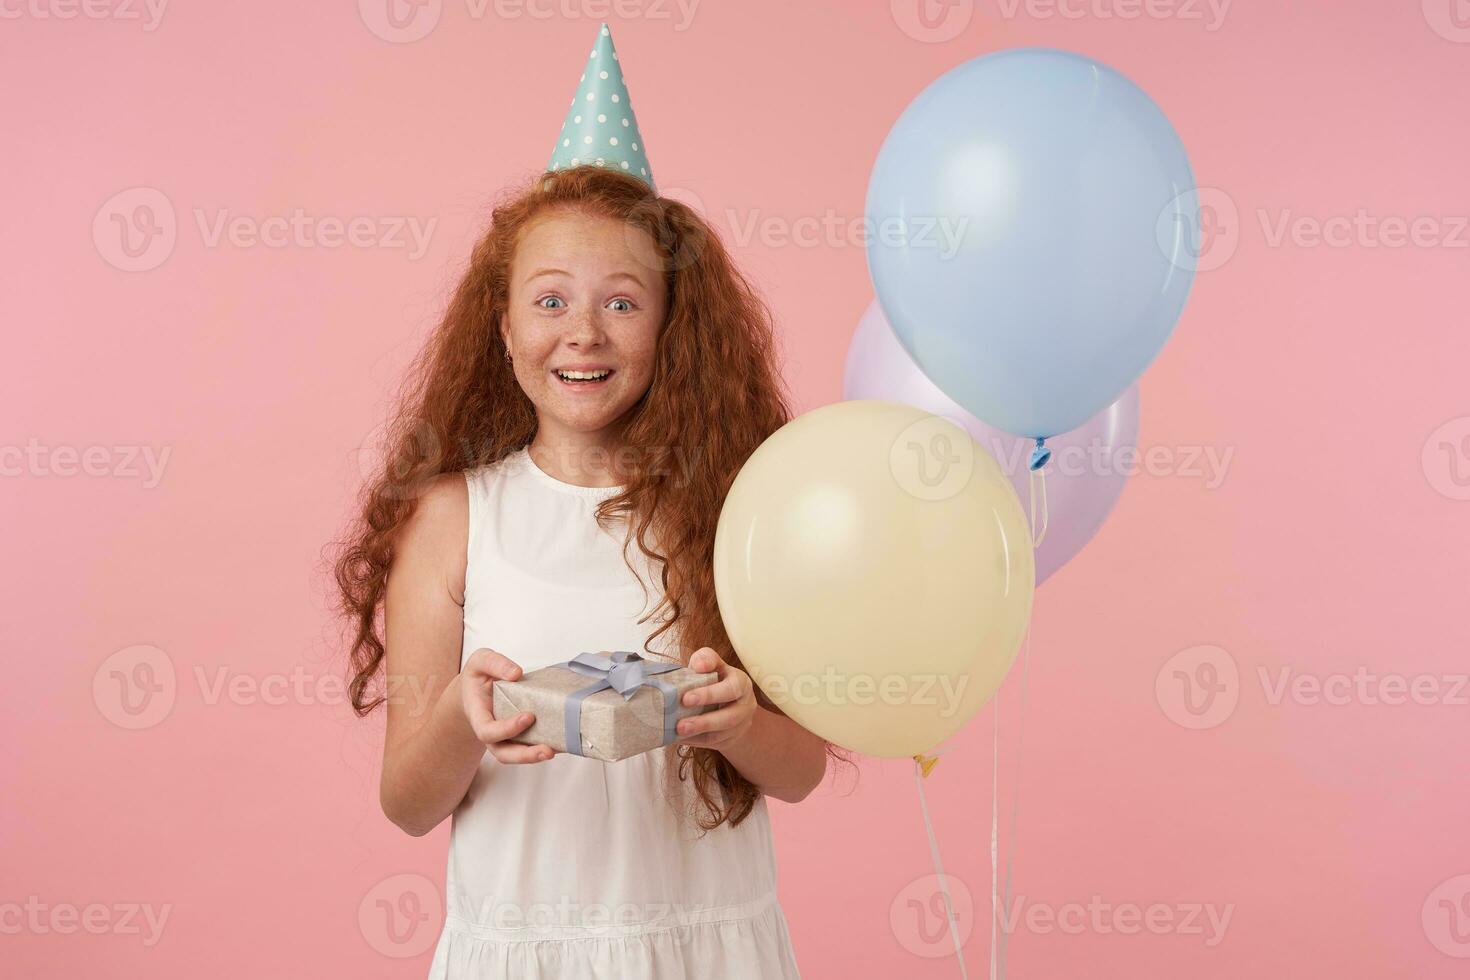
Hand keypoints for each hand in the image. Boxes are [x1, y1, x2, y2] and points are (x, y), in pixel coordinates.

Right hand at [460, 648, 557, 763]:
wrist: (475, 690)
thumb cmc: (478, 677)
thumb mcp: (481, 661)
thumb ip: (495, 663)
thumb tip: (516, 673)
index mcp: (478, 716)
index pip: (488, 731)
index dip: (507, 728)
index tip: (528, 716)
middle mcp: (490, 732)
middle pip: (503, 753)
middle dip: (525, 755)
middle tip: (547, 750)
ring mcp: (504, 737)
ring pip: (516, 755)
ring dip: (536, 756)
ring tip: (556, 751)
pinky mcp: (518, 736)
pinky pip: (529, 746)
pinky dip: (544, 746)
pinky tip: (561, 743)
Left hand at [675, 647, 756, 749]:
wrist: (727, 700)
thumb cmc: (715, 677)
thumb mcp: (712, 663)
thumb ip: (706, 659)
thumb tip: (699, 666)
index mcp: (742, 683)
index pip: (731, 690)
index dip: (709, 695)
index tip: (686, 698)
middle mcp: (746, 705)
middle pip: (729, 718)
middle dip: (704, 722)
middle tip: (680, 725)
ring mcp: (741, 725)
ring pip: (722, 735)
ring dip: (698, 735)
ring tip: (678, 733)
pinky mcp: (731, 739)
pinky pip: (714, 744)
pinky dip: (696, 742)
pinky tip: (680, 739)